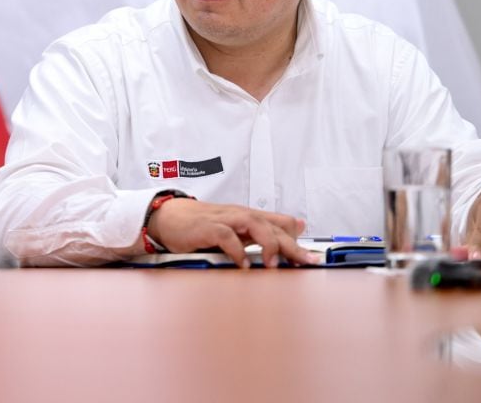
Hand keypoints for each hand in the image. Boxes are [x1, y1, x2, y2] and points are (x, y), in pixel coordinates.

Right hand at [147, 198, 319, 267]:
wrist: (168, 217)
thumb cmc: (202, 224)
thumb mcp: (236, 226)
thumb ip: (264, 227)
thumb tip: (297, 226)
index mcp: (247, 217)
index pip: (280, 223)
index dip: (298, 240)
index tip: (312, 258)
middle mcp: (239, 215)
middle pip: (272, 226)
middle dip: (291, 245)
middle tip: (305, 263)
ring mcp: (223, 220)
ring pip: (254, 224)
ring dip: (267, 244)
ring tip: (273, 265)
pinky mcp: (206, 228)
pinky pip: (225, 236)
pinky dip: (236, 250)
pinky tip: (243, 264)